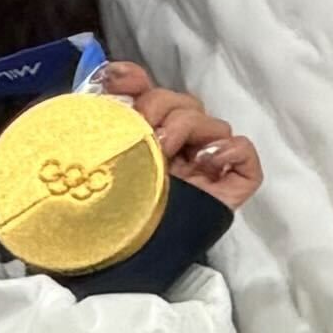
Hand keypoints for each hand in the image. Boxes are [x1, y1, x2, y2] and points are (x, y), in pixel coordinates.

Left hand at [92, 60, 258, 212]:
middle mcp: (174, 147)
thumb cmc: (100, 210)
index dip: (134, 79)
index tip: (115, 81)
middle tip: (140, 129)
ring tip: (164, 151)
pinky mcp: (232, 183)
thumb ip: (96, 120)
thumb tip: (106, 78)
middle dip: (158, 105)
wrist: (121, 254)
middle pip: (181, 103)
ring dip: (186, 126)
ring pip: (211, 121)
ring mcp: (205, 165)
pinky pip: (244, 151)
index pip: (145, 93)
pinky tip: (202, 162)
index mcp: (140, 138)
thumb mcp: (88, 158)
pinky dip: (227, 148)